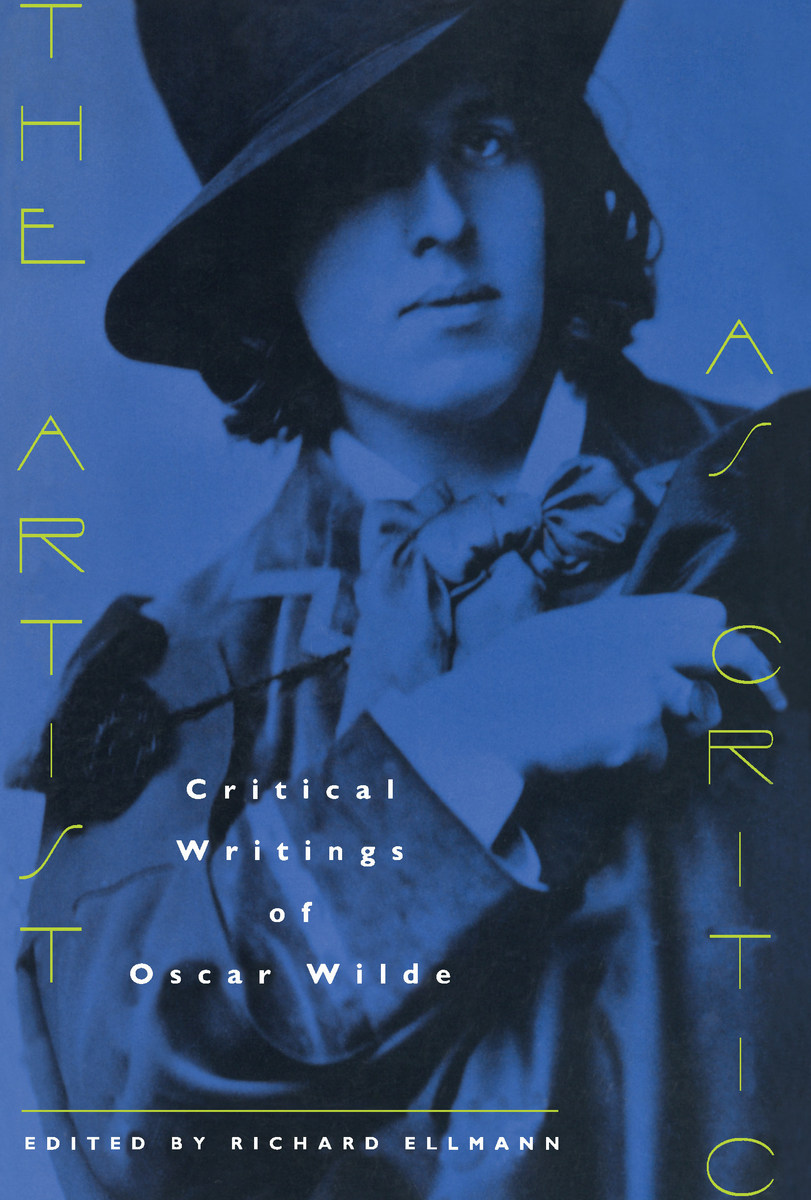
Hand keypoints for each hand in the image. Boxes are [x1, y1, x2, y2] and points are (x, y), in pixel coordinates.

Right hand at [383, 594, 785, 776]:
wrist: (478, 725)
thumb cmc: (502, 686)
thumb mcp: (554, 633)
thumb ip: (606, 629)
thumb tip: (648, 638)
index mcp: (616, 614)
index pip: (701, 611)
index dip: (719, 634)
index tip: (731, 655)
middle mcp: (638, 639)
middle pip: (724, 646)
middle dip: (752, 671)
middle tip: (774, 699)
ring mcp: (642, 680)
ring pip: (693, 713)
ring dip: (667, 732)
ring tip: (610, 734)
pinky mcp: (639, 724)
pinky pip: (659, 756)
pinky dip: (635, 765)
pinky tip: (591, 754)